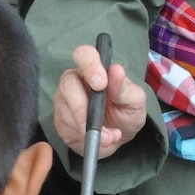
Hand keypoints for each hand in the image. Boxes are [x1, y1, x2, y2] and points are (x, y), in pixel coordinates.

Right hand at [52, 42, 146, 158]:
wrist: (118, 138)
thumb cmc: (127, 112)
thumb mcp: (135, 101)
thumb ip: (124, 88)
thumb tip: (116, 70)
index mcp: (95, 69)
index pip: (84, 54)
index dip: (89, 65)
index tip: (100, 84)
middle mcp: (75, 81)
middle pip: (67, 83)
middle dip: (83, 107)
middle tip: (99, 124)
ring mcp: (64, 100)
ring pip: (66, 109)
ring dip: (89, 128)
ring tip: (110, 136)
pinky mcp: (60, 120)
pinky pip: (65, 126)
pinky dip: (83, 136)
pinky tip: (99, 140)